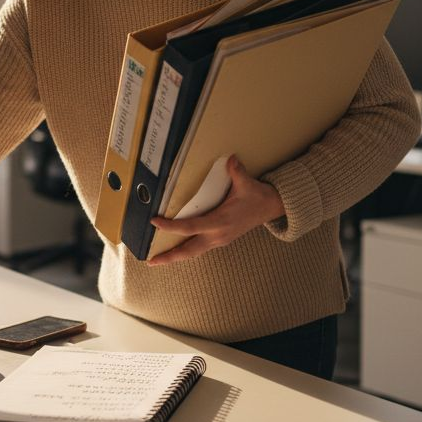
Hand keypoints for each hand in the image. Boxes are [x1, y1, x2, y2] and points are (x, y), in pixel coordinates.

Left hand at [146, 156, 284, 265]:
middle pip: (189, 251)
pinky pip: (199, 248)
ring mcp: (219, 240)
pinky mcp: (220, 240)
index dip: (171, 226)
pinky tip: (176, 249)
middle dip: (170, 257)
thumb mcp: (247, 183)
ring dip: (176, 256)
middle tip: (150, 261)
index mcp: (220, 222)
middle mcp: (218, 235)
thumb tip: (231, 160)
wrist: (271, 208)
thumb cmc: (257, 197)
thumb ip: (237, 171)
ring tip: (158, 259)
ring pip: (193, 252)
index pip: (190, 227)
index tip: (155, 222)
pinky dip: (186, 250)